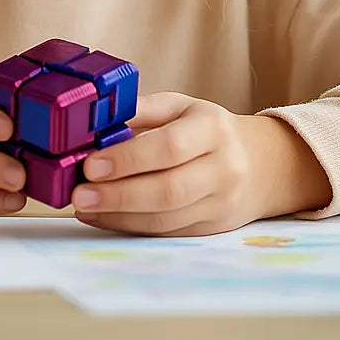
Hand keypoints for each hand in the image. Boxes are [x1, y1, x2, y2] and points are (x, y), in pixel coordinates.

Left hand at [70, 92, 325, 235]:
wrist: (259, 164)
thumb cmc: (206, 130)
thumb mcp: (180, 107)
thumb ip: (141, 110)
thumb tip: (95, 120)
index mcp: (213, 128)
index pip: (170, 147)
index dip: (129, 159)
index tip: (92, 164)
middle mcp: (223, 168)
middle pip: (169, 190)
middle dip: (119, 195)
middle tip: (79, 193)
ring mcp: (220, 203)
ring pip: (166, 218)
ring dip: (119, 215)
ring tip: (83, 206)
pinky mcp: (210, 229)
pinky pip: (166, 232)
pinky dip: (129, 226)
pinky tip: (102, 217)